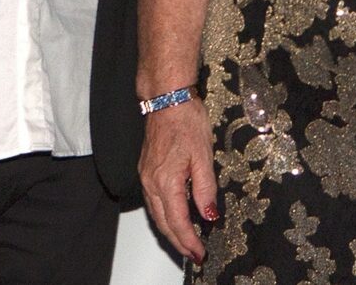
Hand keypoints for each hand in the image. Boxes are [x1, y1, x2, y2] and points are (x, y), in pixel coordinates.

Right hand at [138, 98, 216, 263]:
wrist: (168, 100)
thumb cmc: (186, 121)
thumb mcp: (204, 155)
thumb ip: (205, 188)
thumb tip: (209, 215)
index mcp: (166, 181)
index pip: (177, 221)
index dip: (189, 240)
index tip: (199, 253)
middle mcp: (151, 182)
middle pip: (163, 223)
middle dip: (179, 242)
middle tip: (194, 254)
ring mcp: (146, 177)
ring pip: (156, 214)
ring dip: (170, 231)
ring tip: (186, 242)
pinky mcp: (146, 171)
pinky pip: (153, 202)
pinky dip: (164, 216)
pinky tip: (173, 217)